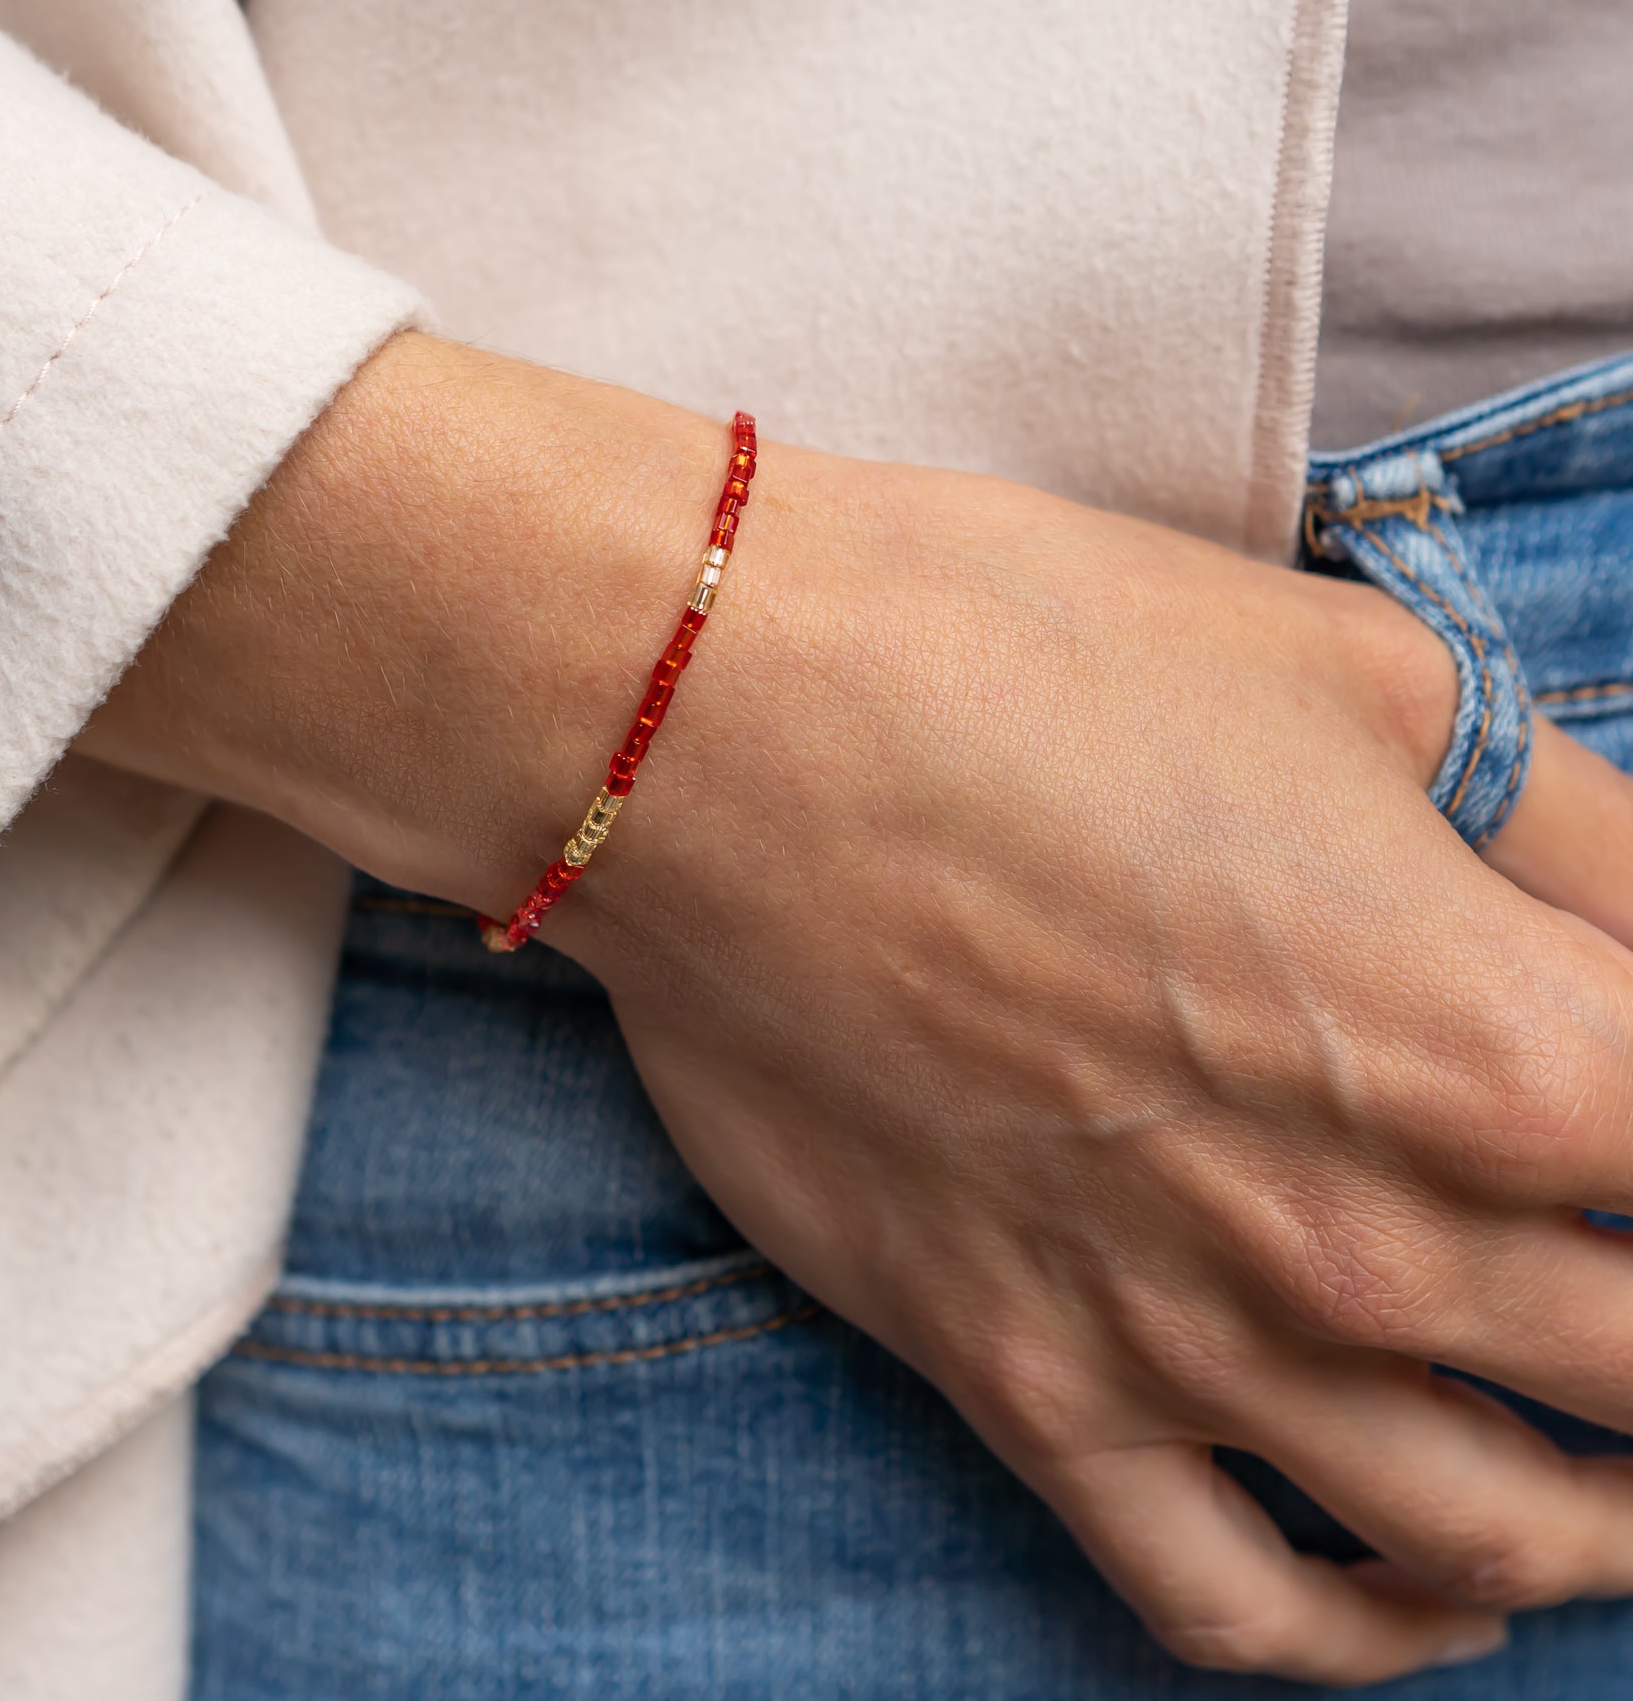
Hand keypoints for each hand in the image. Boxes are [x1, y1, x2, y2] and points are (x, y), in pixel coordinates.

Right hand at [84, 334, 1632, 1684]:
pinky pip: (1234, 1607)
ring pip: (1492, 1534)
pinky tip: (1419, 1591)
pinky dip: (1369, 1636)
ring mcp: (1188, 1344)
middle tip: (1625, 1275)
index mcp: (1500, 1045)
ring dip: (1600, 1517)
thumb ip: (1583, 836)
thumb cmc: (1027, 656)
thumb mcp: (1364, 680)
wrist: (717, 732)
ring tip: (1614, 1471)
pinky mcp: (1020, 1378)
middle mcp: (1373, 1241)